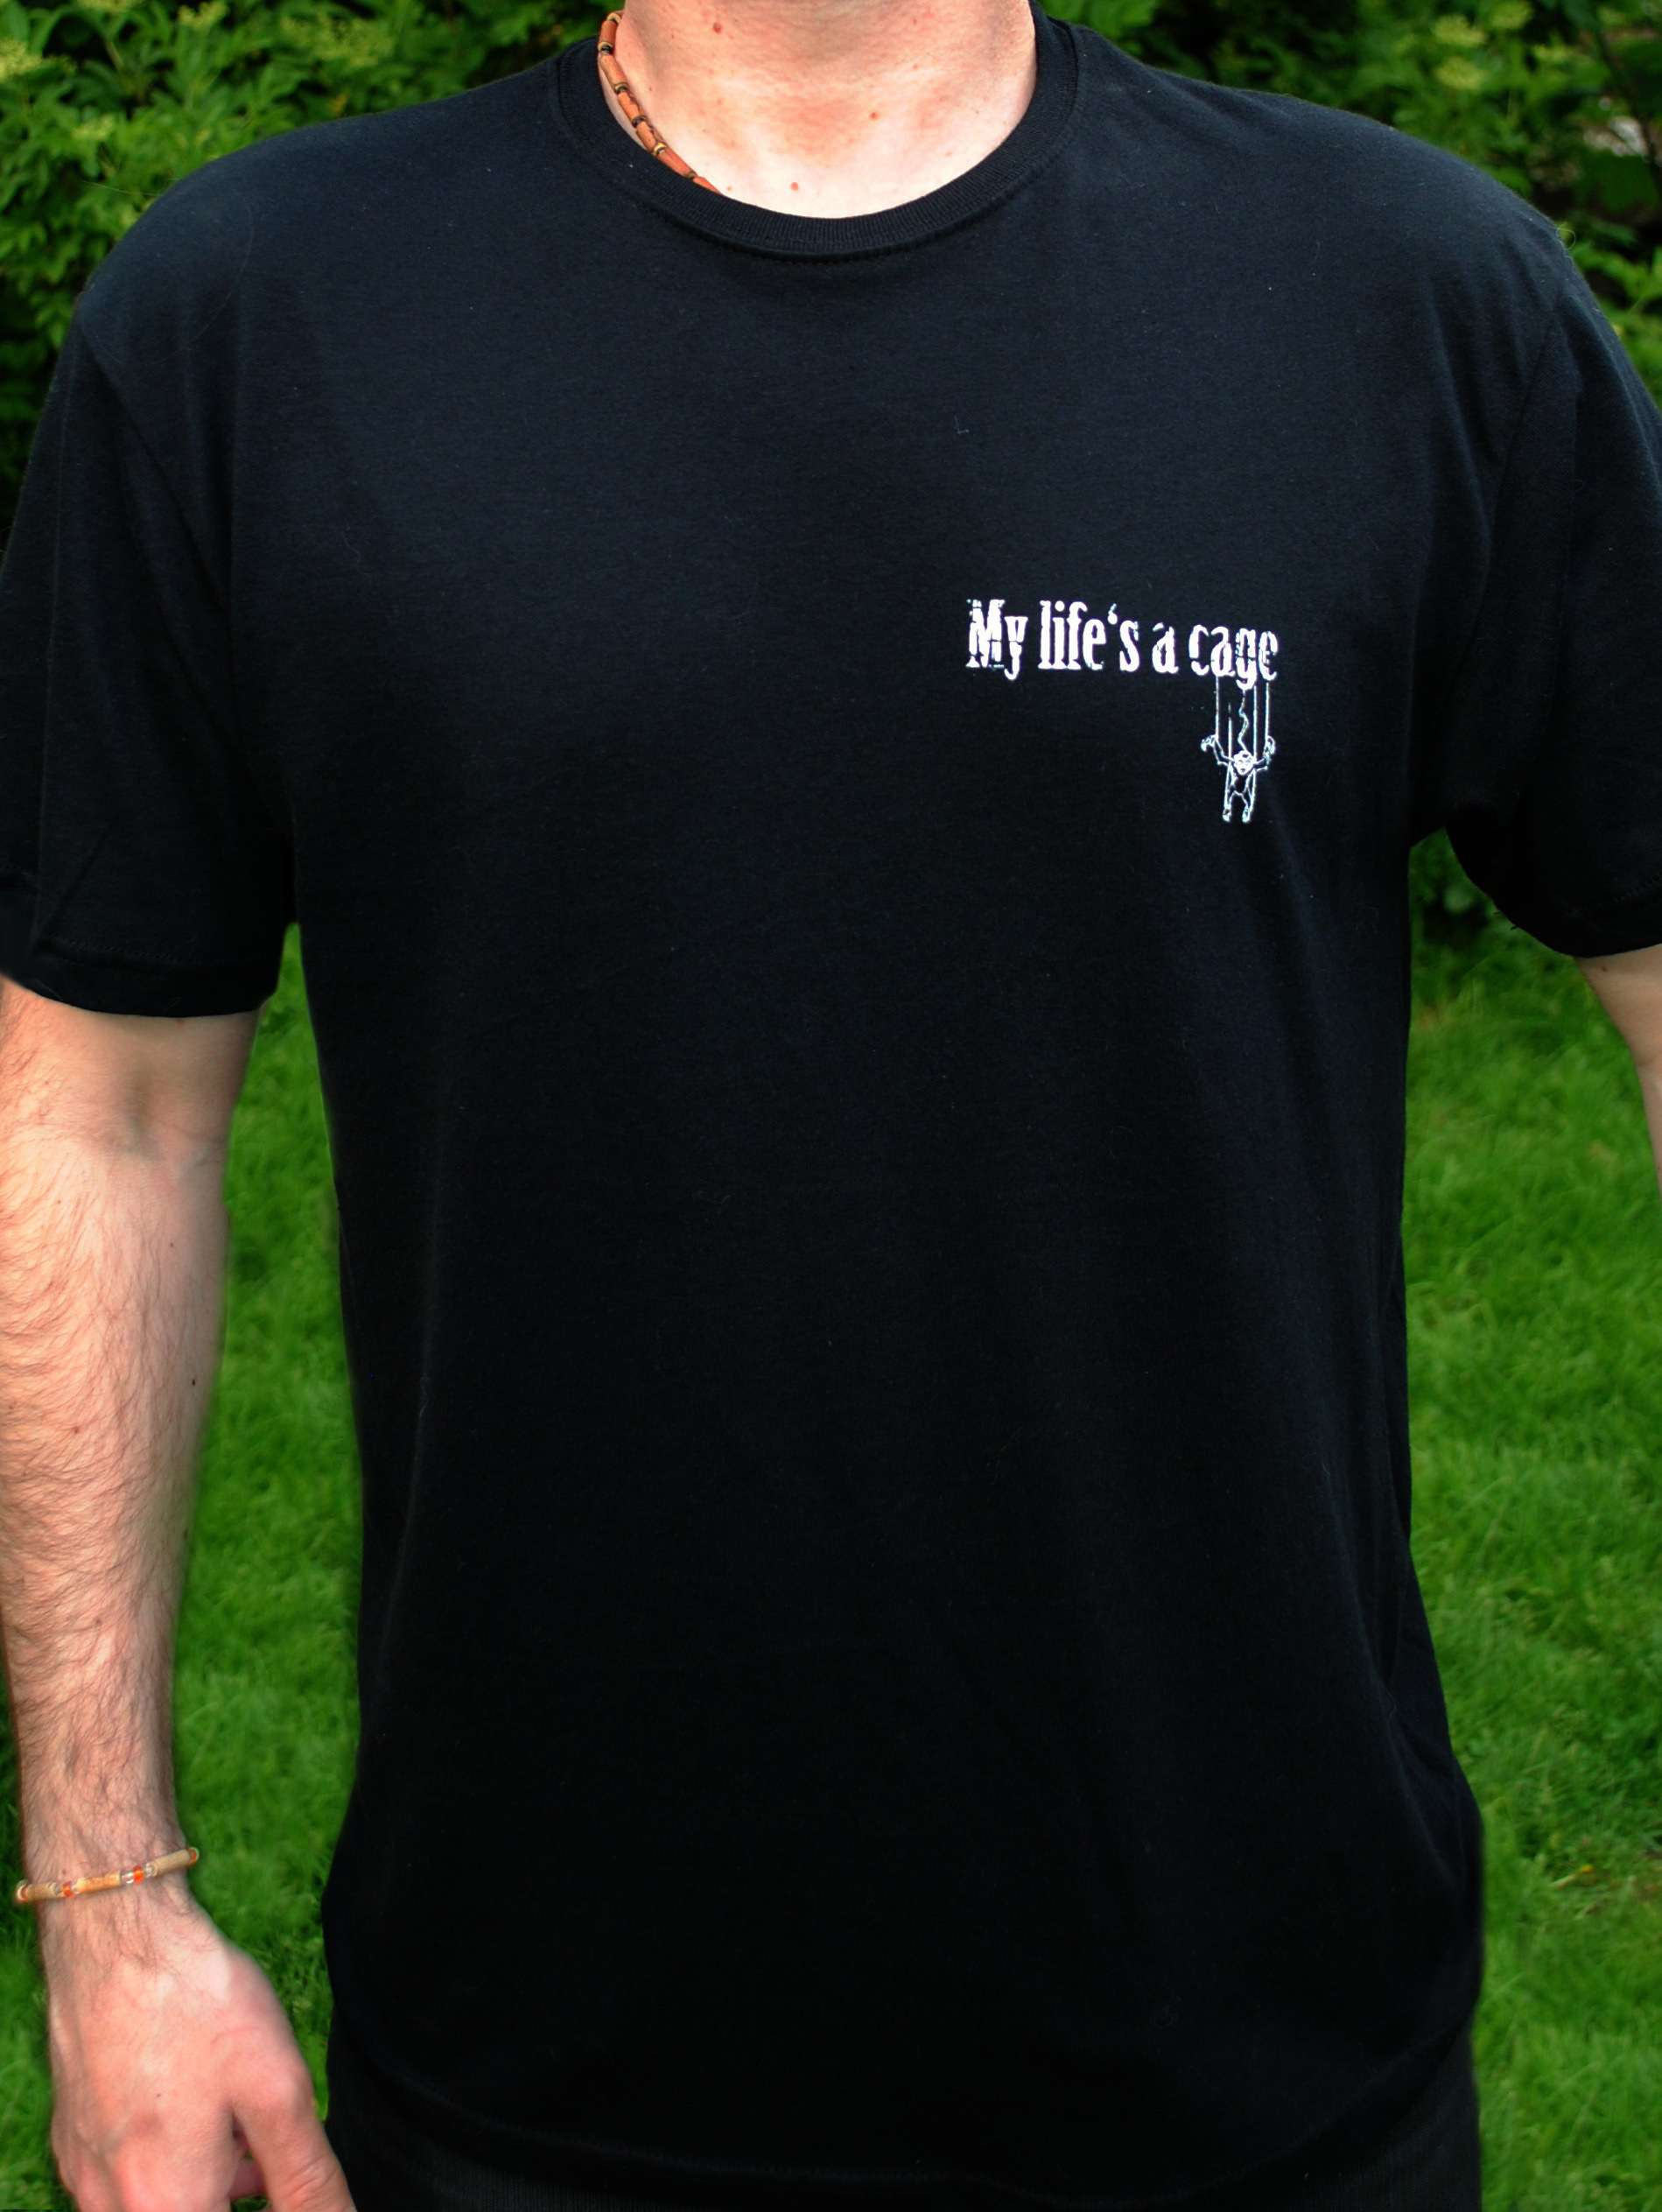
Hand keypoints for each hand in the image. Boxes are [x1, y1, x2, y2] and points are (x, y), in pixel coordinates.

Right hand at [39, 1881, 353, 2211]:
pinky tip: (205, 2114)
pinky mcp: (75, 2143)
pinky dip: (174, 2163)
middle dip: (239, 2193)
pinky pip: (130, 2181)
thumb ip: (305, 2176)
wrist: (116, 1938)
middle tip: (263, 2148)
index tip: (280, 2169)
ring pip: (162, 2202)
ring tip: (248, 2131)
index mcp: (167, 2207)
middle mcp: (112, 2207)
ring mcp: (85, 2176)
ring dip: (211, 2183)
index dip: (276, 2202)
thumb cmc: (197, 2007)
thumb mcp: (276, 2091)